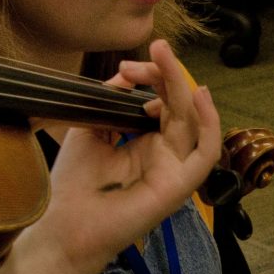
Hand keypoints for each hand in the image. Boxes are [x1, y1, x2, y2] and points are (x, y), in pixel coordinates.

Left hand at [35, 41, 221, 273]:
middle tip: (156, 48)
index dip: (152, 77)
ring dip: (182, 85)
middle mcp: (165, 154)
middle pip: (180, 106)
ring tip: (165, 57)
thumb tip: (127, 75)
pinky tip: (199, 95)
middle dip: (167, 73)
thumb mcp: (90, 129)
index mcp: (146, 142)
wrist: (63, 225)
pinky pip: (206, 154)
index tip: (128, 67)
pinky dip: (209, 124)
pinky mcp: (179, 186)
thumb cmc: (74, 184)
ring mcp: (174, 170)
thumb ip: (110, 101)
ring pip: (193, 121)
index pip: (163, 101)